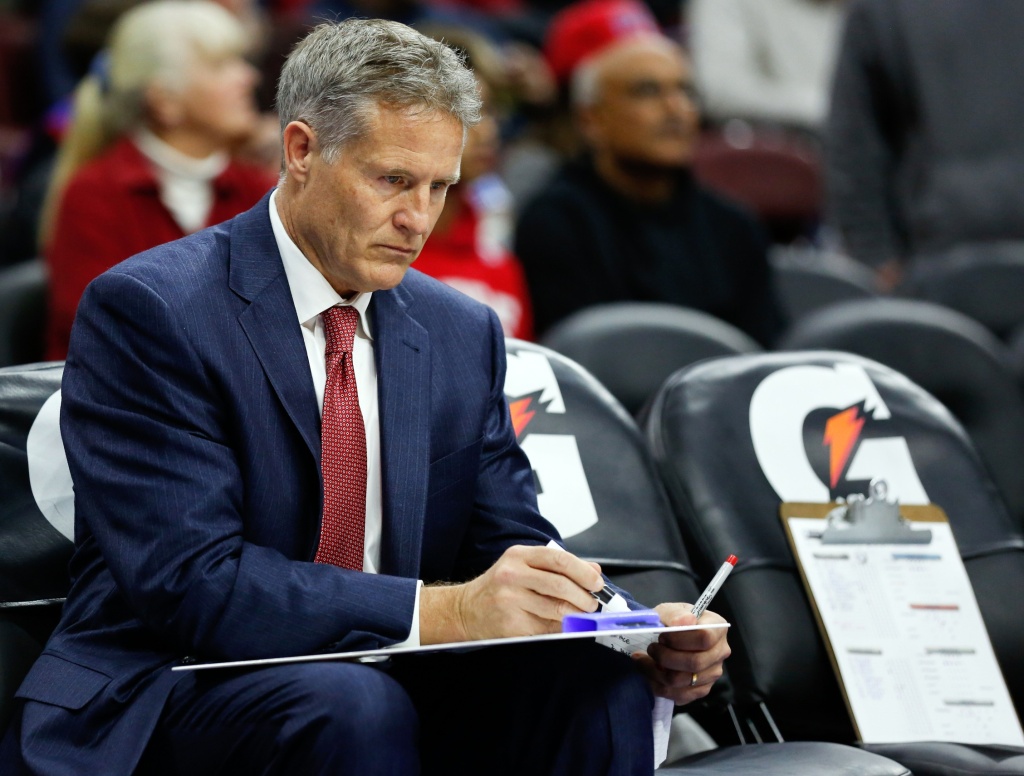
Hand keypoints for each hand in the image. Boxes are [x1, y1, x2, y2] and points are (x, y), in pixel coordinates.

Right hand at [419, 545, 602, 643]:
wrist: (465, 610)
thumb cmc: (499, 586)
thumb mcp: (523, 566)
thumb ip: (558, 567)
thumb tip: (594, 570)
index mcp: (518, 556)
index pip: (559, 559)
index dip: (583, 572)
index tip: (596, 582)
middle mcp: (512, 575)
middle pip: (560, 585)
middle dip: (584, 597)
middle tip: (592, 604)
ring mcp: (510, 601)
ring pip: (556, 609)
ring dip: (576, 615)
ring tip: (581, 615)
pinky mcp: (511, 625)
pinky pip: (546, 628)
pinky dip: (560, 628)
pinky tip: (562, 625)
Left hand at [631, 602, 730, 704]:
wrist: (668, 636)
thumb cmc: (671, 621)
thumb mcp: (669, 610)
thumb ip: (675, 614)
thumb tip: (685, 621)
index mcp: (717, 628)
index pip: (704, 638)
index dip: (678, 639)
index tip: (661, 636)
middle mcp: (720, 652)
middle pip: (695, 663)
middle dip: (665, 657)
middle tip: (650, 649)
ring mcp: (713, 673)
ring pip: (683, 681)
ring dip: (657, 673)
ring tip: (643, 661)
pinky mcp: (702, 689)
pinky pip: (680, 695)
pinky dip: (659, 687)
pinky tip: (649, 674)